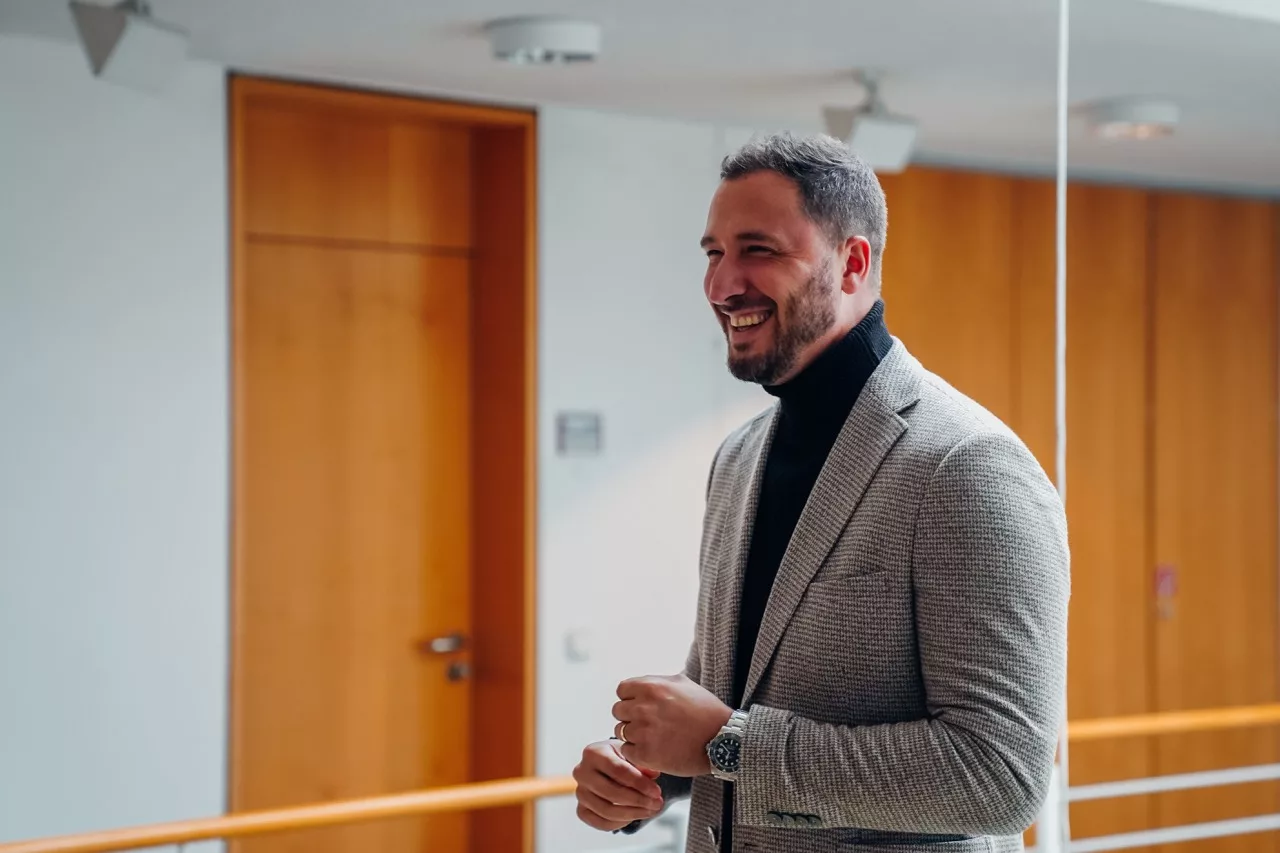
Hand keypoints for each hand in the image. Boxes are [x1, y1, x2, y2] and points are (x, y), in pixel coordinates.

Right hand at [573, 739, 664, 831]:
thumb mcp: (631, 754)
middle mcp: (581, 772)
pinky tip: (633, 817)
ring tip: (649, 811)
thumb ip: (642, 763)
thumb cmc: (620, 758)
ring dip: (632, 814)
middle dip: (638, 801)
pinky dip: (618, 823)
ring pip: (606, 810)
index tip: (656, 791)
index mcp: (593, 752)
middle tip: (657, 804)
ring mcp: (579, 792)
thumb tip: (653, 774)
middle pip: (612, 792)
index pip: (618, 770)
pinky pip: (600, 822)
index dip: (639, 783)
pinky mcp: (581, 809)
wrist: (607, 766)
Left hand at [612, 674, 732, 776]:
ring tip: (654, 738)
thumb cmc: (705, 711)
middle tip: (648, 724)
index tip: (642, 707)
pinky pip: (627, 751)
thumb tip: (640, 685)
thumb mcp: (683, 683)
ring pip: (620, 731)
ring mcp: (643, 731)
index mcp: (650, 687)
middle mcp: (643, 707)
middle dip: (630, 717)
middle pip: (618, 711)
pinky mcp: (645, 754)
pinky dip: (637, 752)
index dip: (631, 699)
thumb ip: (657, 682)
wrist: (723, 739)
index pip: (621, 691)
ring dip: (633, 735)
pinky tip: (654, 750)